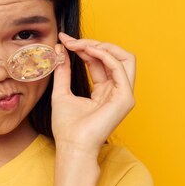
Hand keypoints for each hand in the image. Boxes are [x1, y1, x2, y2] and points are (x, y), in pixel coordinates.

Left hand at [50, 32, 135, 156]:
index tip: (64, 40)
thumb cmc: (67, 127)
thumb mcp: (61, 91)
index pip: (100, 61)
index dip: (84, 47)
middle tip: (72, 41)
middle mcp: (117, 90)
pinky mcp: (125, 98)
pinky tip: (87, 51)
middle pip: (116, 56)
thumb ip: (62, 70)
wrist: (72, 146)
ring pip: (125, 58)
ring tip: (81, 44)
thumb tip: (59, 48)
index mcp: (105, 90)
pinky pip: (120, 68)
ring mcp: (124, 94)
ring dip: (102, 46)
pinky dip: (105, 55)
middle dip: (94, 43)